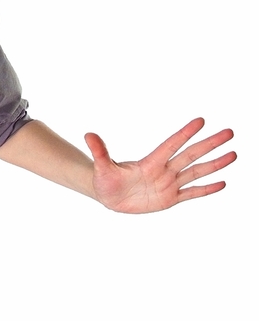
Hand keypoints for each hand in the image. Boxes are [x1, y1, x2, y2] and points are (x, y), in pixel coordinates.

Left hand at [85, 118, 235, 213]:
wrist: (109, 197)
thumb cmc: (105, 180)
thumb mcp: (101, 168)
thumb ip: (99, 152)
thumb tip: (87, 134)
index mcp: (150, 162)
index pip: (171, 145)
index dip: (185, 134)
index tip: (201, 121)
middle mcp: (163, 171)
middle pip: (191, 155)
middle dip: (209, 144)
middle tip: (229, 132)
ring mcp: (169, 184)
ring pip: (196, 173)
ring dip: (214, 165)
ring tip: (233, 155)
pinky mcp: (170, 199)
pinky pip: (191, 194)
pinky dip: (206, 190)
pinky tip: (222, 183)